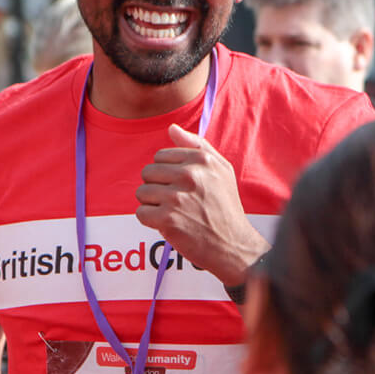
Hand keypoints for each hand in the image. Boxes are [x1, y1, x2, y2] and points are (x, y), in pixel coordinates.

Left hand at [135, 124, 268, 286]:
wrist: (233, 245)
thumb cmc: (225, 206)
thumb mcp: (221, 170)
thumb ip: (197, 145)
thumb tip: (171, 129)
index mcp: (201, 159)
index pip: (160, 156)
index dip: (167, 173)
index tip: (182, 187)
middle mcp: (189, 175)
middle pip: (148, 173)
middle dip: (157, 188)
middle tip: (177, 203)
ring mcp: (177, 198)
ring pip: (142, 193)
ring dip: (153, 205)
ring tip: (174, 213)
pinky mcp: (167, 219)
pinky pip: (141, 213)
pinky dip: (151, 222)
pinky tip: (169, 224)